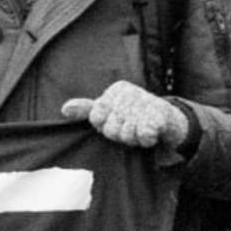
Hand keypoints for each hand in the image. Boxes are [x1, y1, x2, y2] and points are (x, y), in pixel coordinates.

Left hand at [61, 81, 187, 149]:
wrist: (166, 119)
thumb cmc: (130, 115)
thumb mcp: (107, 110)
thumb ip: (85, 109)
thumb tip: (64, 109)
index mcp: (115, 90)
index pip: (96, 118)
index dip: (104, 126)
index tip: (114, 121)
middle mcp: (130, 92)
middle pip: (110, 129)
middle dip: (119, 134)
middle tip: (129, 128)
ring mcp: (145, 102)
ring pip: (126, 134)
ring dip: (132, 139)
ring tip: (139, 130)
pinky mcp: (159, 115)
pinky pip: (144, 135)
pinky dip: (146, 140)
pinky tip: (150, 134)